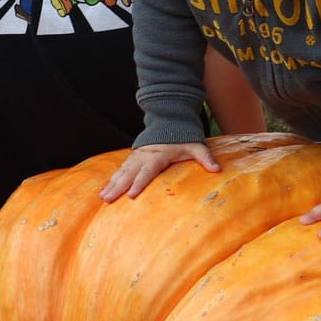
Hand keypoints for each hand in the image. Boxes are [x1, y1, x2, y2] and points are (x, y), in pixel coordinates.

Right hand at [99, 142, 219, 201]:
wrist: (170, 121)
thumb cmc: (184, 138)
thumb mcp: (197, 147)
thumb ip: (205, 158)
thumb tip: (217, 169)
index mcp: (159, 155)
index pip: (147, 171)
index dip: (139, 183)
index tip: (131, 195)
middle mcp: (145, 155)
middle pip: (129, 173)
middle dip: (118, 187)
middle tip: (108, 199)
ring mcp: (137, 155)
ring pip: (122, 171)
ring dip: (112, 184)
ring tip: (103, 197)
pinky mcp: (133, 157)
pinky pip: (121, 169)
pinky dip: (112, 179)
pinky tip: (105, 190)